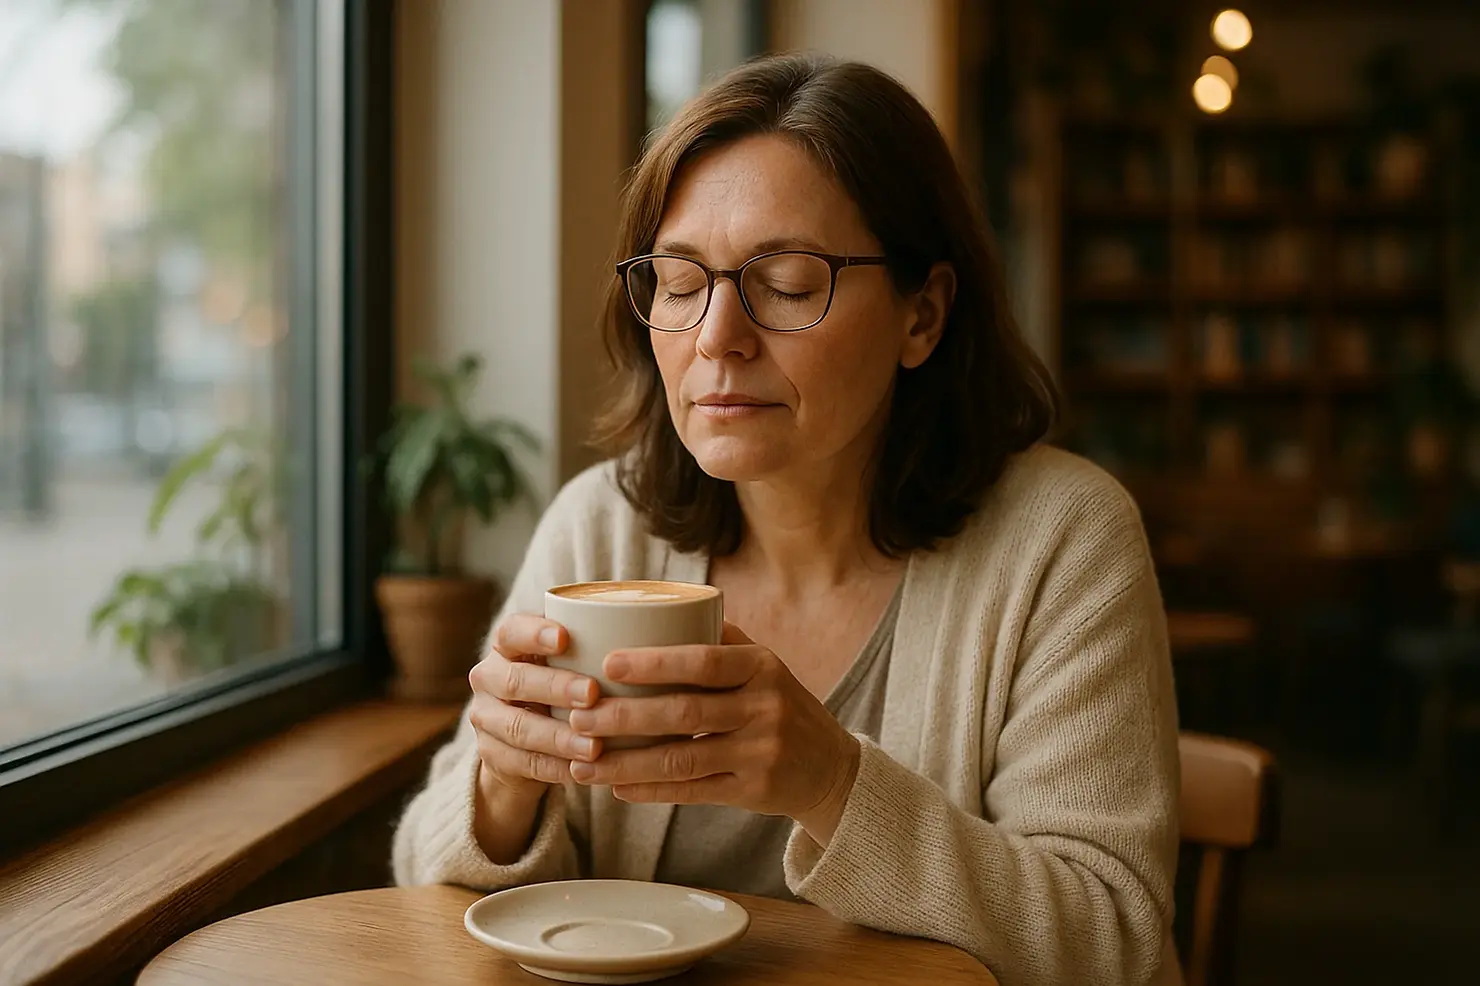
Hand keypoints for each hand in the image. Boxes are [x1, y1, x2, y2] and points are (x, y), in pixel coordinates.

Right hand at [467, 613, 603, 802]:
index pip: (512, 631)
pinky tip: (582, 771)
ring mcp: (486, 718)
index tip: (566, 638)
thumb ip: (596, 648)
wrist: (529, 739)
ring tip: (594, 745)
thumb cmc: (565, 684)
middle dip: (556, 687)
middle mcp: (489, 677)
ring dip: (559, 737)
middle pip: (516, 681)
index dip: (535, 634)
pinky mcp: (491, 755)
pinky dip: (555, 768)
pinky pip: (523, 763)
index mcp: (507, 645)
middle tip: (593, 694)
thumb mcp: (574, 661)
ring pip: (519, 728)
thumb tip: (661, 632)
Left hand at [565, 624, 860, 842]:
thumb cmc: (780, 704)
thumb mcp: (764, 665)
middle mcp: (765, 707)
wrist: (831, 767)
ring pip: (681, 759)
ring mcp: (760, 752)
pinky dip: (650, 791)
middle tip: (579, 718)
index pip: (703, 661)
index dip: (654, 662)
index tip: (607, 662)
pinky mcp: (754, 791)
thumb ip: (719, 639)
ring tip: (583, 762)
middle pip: (684, 713)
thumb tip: (656, 606)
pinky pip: (692, 792)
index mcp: (762, 666)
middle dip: (624, 717)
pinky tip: (617, 788)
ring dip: (626, 763)